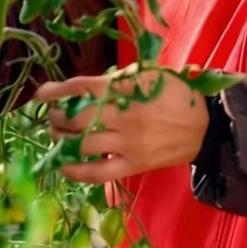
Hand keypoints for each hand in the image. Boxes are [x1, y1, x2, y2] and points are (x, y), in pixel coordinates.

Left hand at [33, 64, 209, 183]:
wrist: (205, 125)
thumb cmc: (174, 94)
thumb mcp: (148, 75)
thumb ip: (116, 81)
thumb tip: (80, 89)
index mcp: (126, 88)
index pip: (81, 88)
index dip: (57, 91)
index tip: (41, 94)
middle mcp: (124, 116)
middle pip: (77, 119)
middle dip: (58, 117)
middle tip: (53, 117)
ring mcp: (129, 143)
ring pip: (83, 145)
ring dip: (63, 140)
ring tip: (57, 136)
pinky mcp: (134, 164)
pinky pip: (99, 172)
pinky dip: (77, 170)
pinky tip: (65, 164)